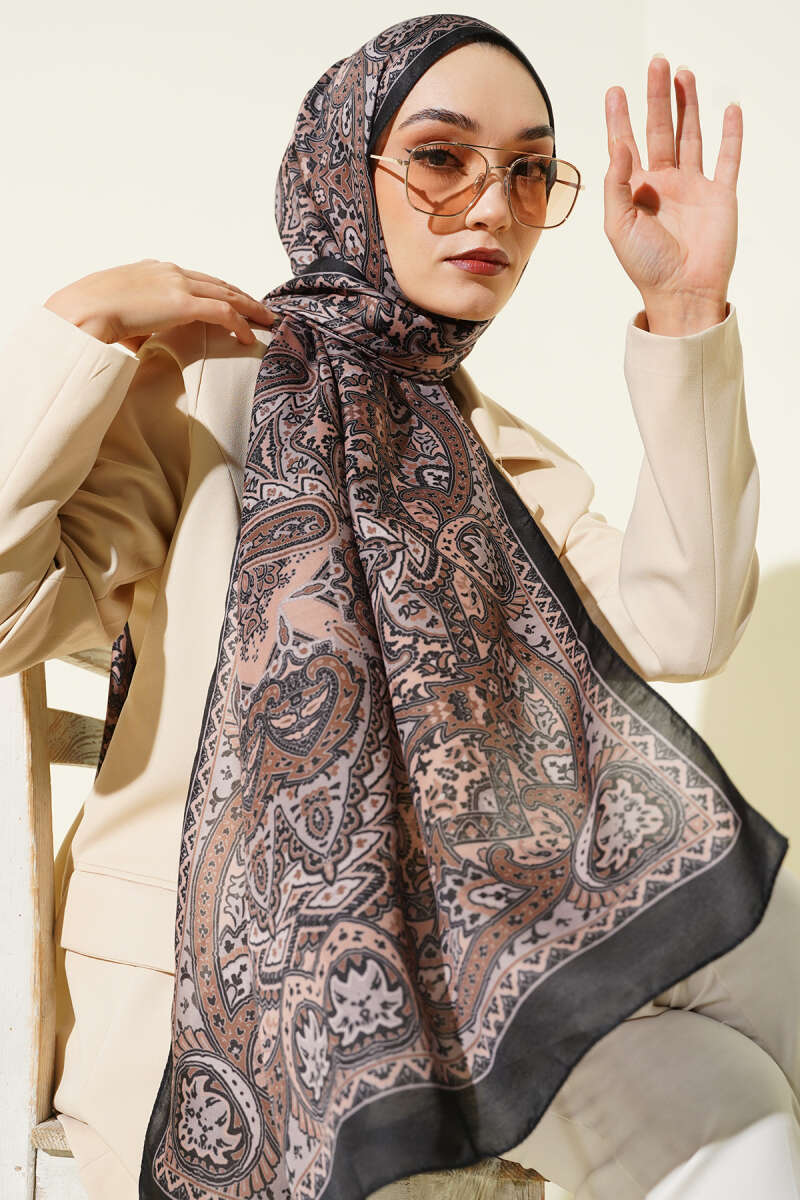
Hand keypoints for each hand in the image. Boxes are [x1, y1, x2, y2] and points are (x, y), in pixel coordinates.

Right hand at [44, 258, 278, 351]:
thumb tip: (138, 339)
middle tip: (260, 308)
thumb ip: (136, 322)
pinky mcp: (182, 303)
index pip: (196, 278)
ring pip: (227, 294)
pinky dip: (240, 324)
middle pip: (217, 282)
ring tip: (266, 320)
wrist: (81, 310)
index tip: (232, 300)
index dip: (217, 289)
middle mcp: (169, 271)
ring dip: (249, 308)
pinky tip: (249, 336)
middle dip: (241, 295)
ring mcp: (177, 284)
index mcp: (154, 269)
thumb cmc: (89, 314)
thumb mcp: (118, 313)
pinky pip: (222, 312)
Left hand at [603, 56, 740, 334]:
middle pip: (660, 130)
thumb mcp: (618, 226)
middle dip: (657, 98)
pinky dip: (730, 134)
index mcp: (636, 191)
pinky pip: (727, 159)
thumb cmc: (645, 265)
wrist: (682, 292)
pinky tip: (729, 110)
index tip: (615, 91)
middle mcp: (664, 184)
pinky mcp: (720, 195)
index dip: (620, 118)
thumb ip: (616, 185)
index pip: (625, 145)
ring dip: (688, 105)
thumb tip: (620, 146)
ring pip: (691, 136)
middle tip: (655, 64)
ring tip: (683, 75)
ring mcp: (693, 187)